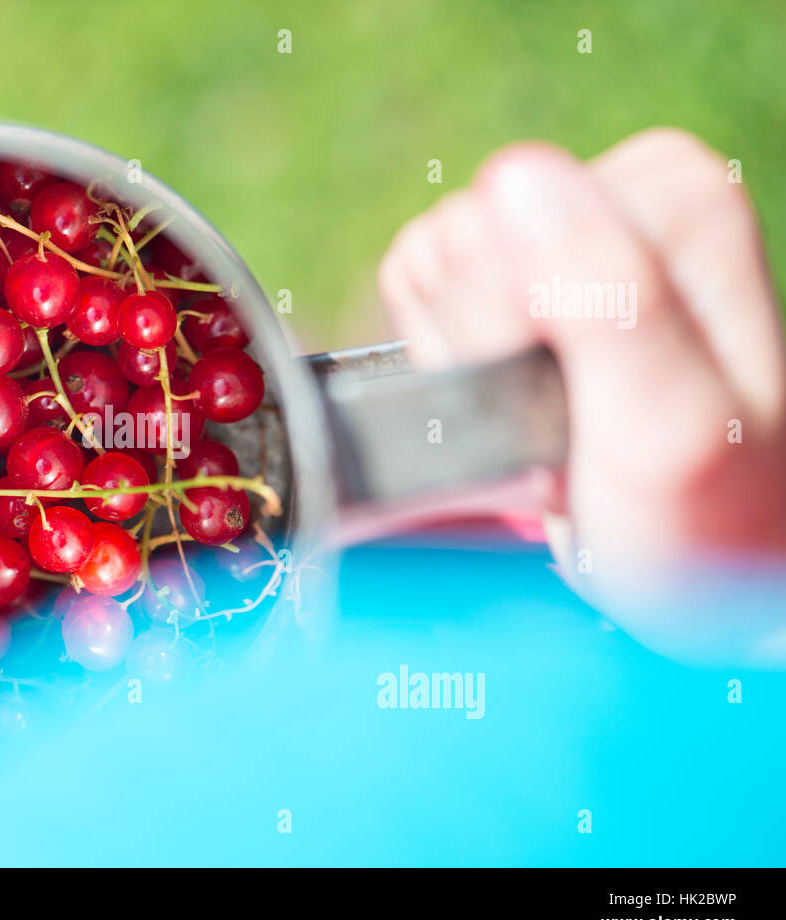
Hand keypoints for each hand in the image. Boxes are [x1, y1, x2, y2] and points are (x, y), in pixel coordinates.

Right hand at [378, 129, 785, 661]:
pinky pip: (410, 281)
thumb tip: (516, 178)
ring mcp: (556, 224)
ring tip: (544, 413)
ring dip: (464, 366)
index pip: (502, 225)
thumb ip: (606, 294)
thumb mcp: (665, 423)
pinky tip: (508, 396)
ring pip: (429, 263)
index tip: (573, 399)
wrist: (683, 558)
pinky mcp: (498, 260)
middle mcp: (620, 191)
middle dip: (485, 352)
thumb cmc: (693, 514)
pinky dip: (438, 358)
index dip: (504, 333)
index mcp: (678, 198)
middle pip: (460, 239)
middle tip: (564, 414)